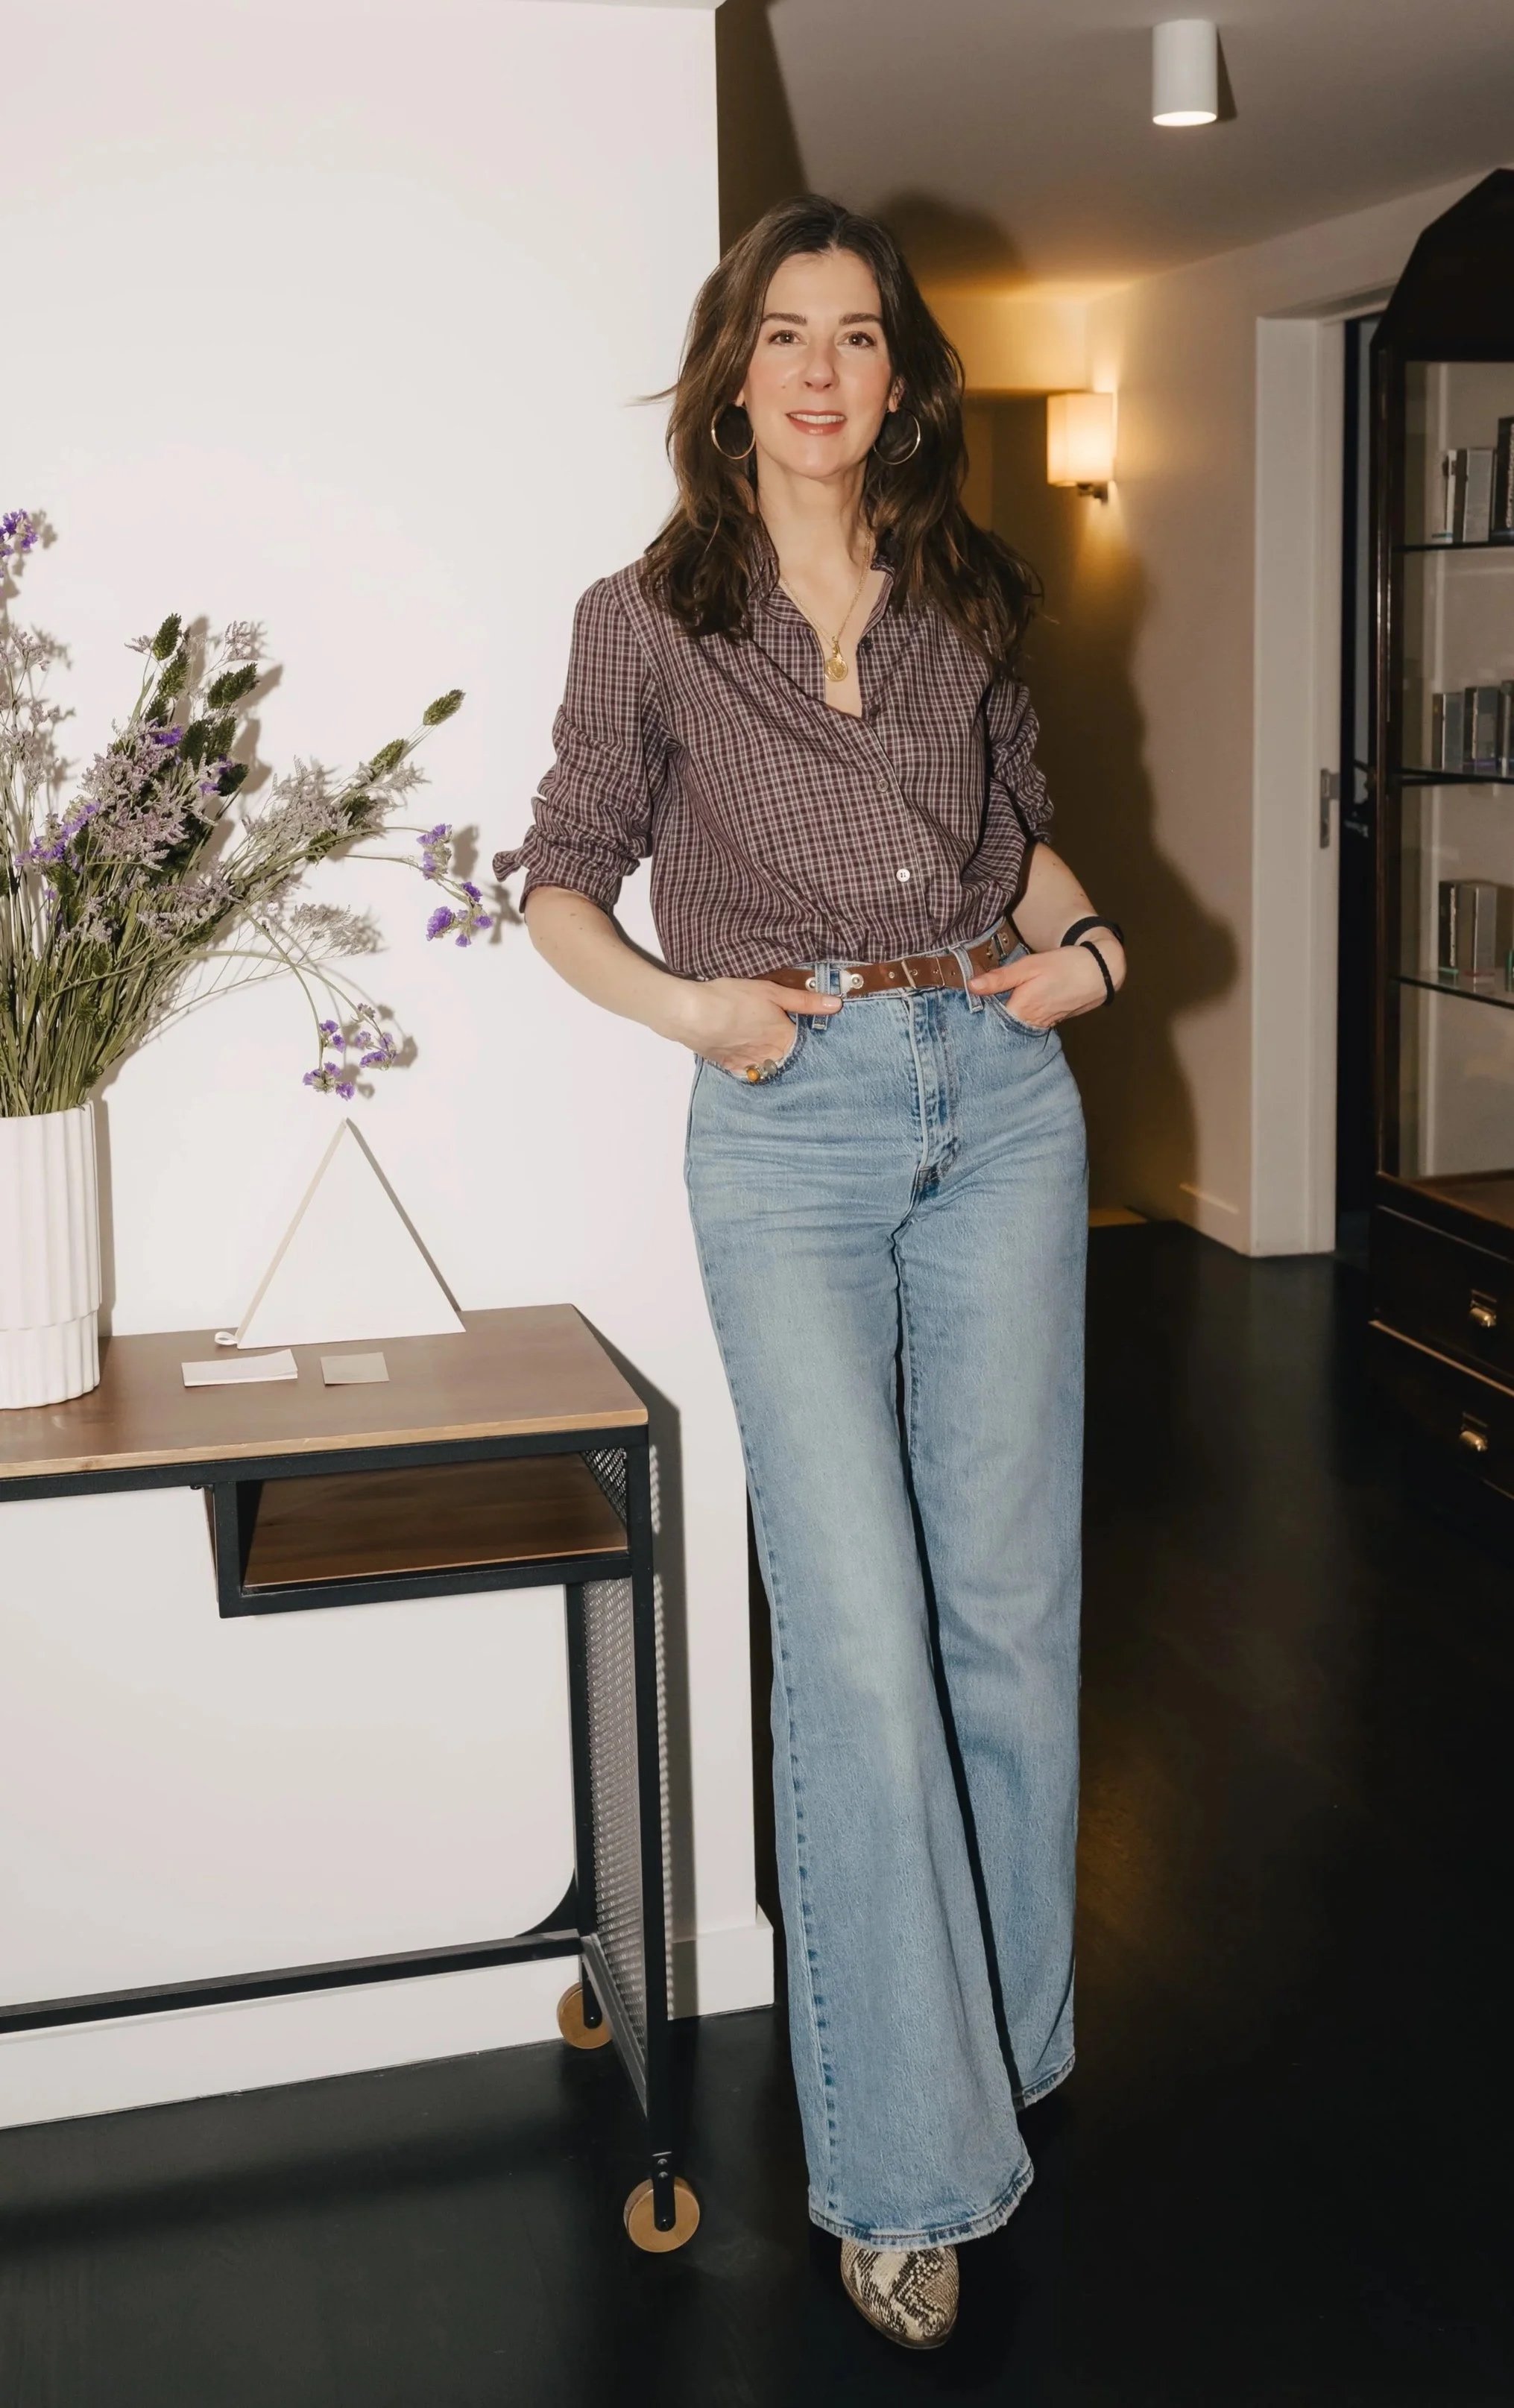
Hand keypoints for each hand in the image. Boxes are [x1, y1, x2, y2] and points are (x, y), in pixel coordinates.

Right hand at [675, 975, 842, 1076]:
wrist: (691, 1013)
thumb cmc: (732, 998)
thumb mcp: (772, 991)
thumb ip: (805, 1001)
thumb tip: (837, 1004)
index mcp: (784, 1038)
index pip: (806, 1047)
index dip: (809, 1043)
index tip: (811, 1040)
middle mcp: (769, 1056)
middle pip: (788, 1060)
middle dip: (790, 1054)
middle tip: (788, 1045)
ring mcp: (748, 1064)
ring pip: (768, 1068)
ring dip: (771, 1062)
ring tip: (768, 1050)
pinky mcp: (728, 1066)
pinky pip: (747, 1071)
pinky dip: (751, 1066)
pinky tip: (749, 1055)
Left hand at [967, 939, 1123, 1027]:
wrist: (1100, 971)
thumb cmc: (1064, 965)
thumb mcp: (1029, 966)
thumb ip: (1000, 979)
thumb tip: (972, 986)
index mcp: (1021, 1010)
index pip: (990, 1021)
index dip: (978, 1014)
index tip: (965, 1007)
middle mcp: (1031, 1023)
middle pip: (1002, 1026)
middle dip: (989, 1019)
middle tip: (974, 1006)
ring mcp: (1042, 1024)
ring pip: (1015, 1026)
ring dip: (1005, 1018)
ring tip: (992, 1006)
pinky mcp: (1050, 1022)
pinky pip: (1029, 1024)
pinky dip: (1020, 1018)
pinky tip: (1016, 1006)